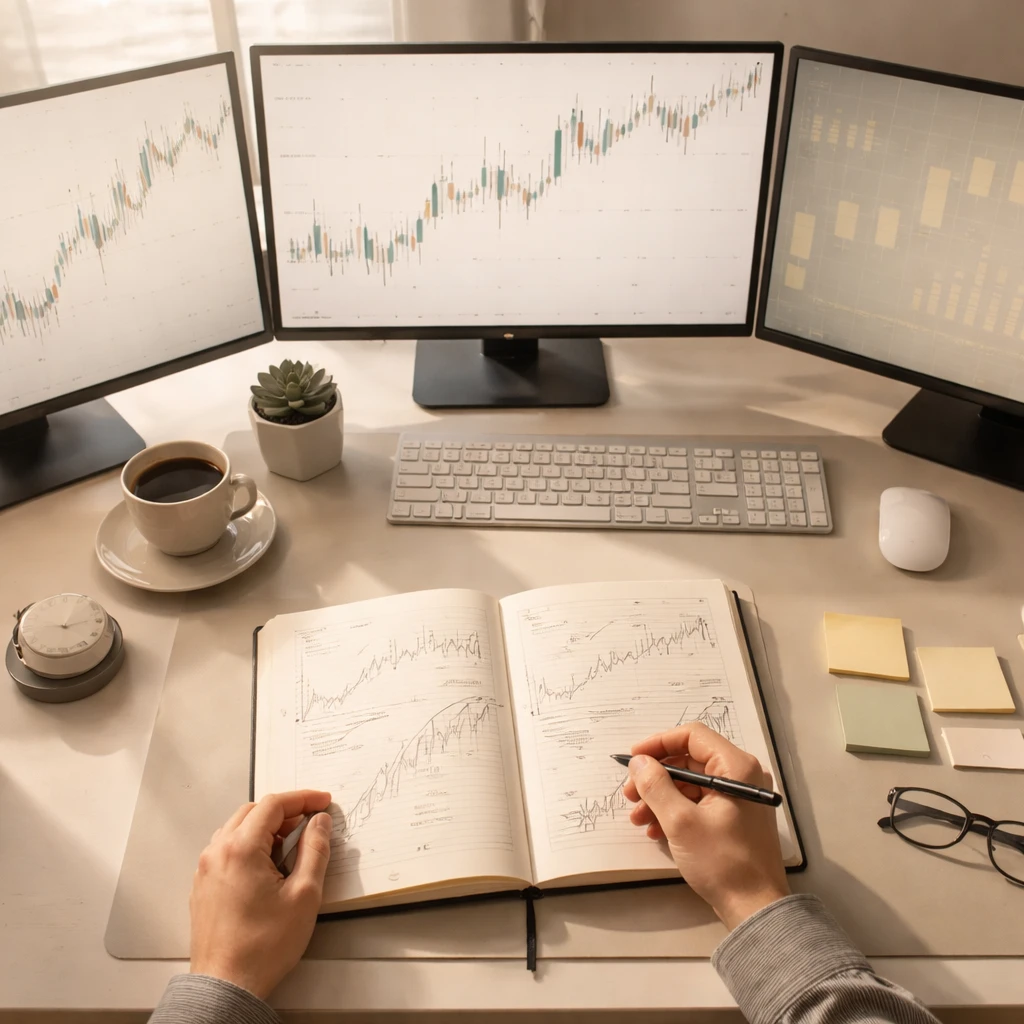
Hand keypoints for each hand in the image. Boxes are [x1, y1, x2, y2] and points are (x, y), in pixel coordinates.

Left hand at [189, 790, 332, 999]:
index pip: (274, 805)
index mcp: (240, 849)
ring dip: (265, 827)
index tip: (322, 803)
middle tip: (310, 822)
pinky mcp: (203, 885)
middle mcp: (217, 852)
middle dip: (284, 811)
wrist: (226, 986)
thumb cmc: (262, 947)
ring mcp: (206, 869)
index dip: (303, 799)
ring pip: (237, 828)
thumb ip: (315, 850)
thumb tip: (319, 822)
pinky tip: (267, 864)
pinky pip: (226, 848)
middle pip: (253, 812)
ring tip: (290, 845)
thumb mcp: (304, 895)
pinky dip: (249, 844)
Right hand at [623, 723, 789, 929]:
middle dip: (656, 777)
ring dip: (661, 797)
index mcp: (736, 767)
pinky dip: (676, 810)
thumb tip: (639, 762)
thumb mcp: (681, 822)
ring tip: (639, 819)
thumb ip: (656, 785)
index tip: (633, 759)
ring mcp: (740, 797)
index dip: (658, 743)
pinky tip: (656, 829)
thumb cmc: (722, 862)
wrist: (754, 908)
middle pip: (689, 760)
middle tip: (631, 795)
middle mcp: (742, 775)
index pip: (692, 737)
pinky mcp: (735, 817)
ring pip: (691, 783)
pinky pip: (699, 801)